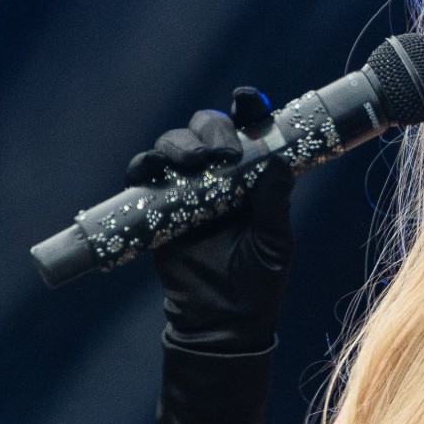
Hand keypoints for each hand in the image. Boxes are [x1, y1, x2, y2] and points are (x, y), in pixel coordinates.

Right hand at [127, 88, 293, 354]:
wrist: (223, 323)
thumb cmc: (258, 283)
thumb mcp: (275, 241)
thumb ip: (274, 203)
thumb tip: (279, 162)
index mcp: (252, 177)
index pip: (248, 131)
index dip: (246, 109)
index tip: (248, 100)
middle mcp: (218, 176)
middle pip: (205, 129)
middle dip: (210, 129)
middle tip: (221, 152)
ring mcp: (185, 190)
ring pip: (174, 146)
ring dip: (179, 145)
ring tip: (193, 163)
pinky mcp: (156, 209)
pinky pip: (143, 178)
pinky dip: (145, 167)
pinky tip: (153, 170)